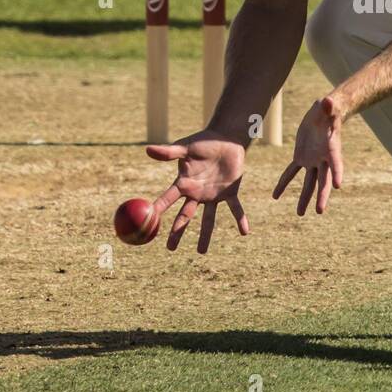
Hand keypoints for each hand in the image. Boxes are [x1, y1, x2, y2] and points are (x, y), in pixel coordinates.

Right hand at [146, 131, 248, 253]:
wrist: (225, 139)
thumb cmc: (202, 142)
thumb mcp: (185, 147)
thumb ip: (168, 152)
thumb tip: (147, 150)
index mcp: (184, 183)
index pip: (168, 199)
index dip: (159, 210)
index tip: (148, 223)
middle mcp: (197, 193)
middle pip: (185, 216)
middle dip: (177, 232)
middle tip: (170, 249)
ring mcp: (213, 195)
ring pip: (208, 219)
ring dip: (205, 235)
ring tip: (201, 252)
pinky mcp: (230, 192)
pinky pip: (235, 208)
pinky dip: (240, 219)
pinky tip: (245, 232)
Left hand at [273, 96, 343, 215]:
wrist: (324, 113)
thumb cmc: (328, 109)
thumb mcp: (328, 106)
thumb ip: (329, 106)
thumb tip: (328, 101)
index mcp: (332, 148)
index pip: (336, 162)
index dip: (337, 173)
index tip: (338, 186)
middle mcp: (323, 159)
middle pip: (323, 180)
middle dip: (321, 196)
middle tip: (320, 211)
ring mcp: (312, 160)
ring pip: (308, 183)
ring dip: (304, 198)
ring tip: (300, 213)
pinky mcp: (301, 157)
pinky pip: (291, 173)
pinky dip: (283, 183)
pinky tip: (275, 195)